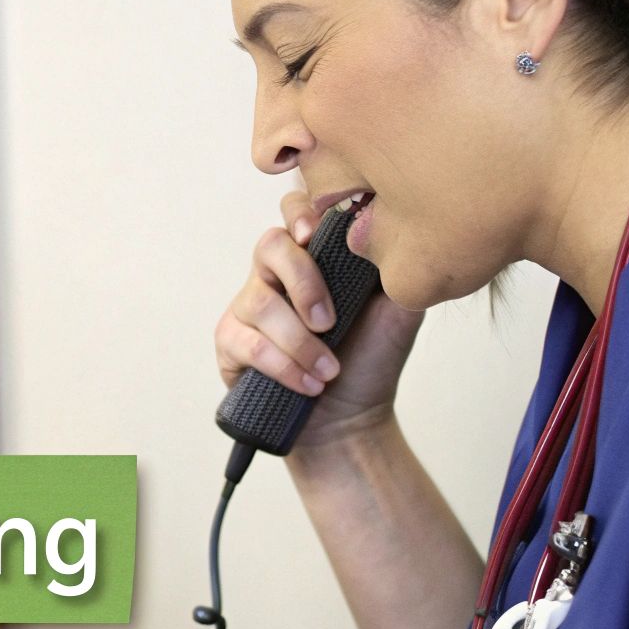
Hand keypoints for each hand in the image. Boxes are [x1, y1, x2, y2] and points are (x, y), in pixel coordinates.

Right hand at [214, 189, 425, 445]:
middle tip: (330, 323)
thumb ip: (397, 266)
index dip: (299, 213)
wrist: (352, 419)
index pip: (295, 209)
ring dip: (300, 341)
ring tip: (328, 370)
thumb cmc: (372, 360)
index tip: (315, 234)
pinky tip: (308, 383)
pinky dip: (282, 365)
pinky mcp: (231, 342)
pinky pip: (246, 342)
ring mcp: (250, 306)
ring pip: (260, 301)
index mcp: (315, 255)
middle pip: (269, 245)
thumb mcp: (398, 309)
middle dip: (303, 282)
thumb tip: (397, 229)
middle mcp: (276, 273)